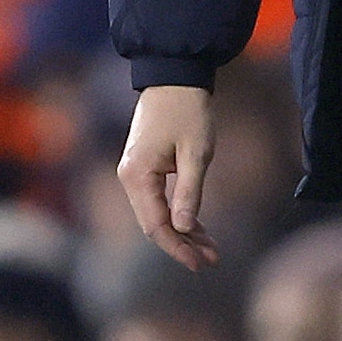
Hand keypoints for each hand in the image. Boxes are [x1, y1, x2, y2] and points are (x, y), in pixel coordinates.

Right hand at [117, 81, 219, 270]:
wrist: (174, 76)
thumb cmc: (187, 110)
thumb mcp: (196, 153)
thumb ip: (189, 193)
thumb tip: (183, 229)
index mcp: (137, 175)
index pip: (155, 225)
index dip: (178, 248)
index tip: (201, 263)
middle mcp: (129, 177)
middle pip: (154, 224)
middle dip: (183, 245)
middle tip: (212, 260)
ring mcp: (135, 173)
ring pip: (157, 215)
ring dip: (183, 233)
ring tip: (211, 249)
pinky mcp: (144, 168)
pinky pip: (159, 201)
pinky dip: (179, 215)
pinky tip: (199, 228)